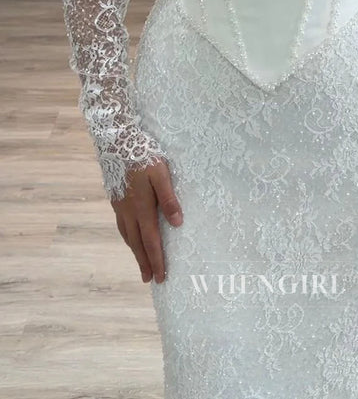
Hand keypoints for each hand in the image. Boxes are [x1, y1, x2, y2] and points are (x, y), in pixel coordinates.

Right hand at [111, 160, 182, 283]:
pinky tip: (130, 238)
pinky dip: (127, 238)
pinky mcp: (115, 200)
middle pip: (137, 243)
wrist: (117, 142)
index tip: (161, 277)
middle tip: (149, 280)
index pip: (151, 240)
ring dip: (135, 252)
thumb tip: (177, 223)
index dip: (157, 259)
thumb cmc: (143, 156)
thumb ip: (168, 198)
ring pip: (127, 236)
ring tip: (141, 264)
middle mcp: (129, 211)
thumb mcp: (161, 174)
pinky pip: (121, 226)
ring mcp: (120, 206)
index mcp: (142, 207)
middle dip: (144, 262)